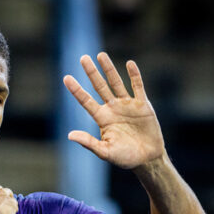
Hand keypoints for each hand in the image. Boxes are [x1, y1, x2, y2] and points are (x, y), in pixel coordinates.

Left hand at [63, 53, 164, 169]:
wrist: (148, 159)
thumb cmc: (125, 158)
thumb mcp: (105, 152)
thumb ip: (89, 143)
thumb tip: (70, 135)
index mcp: (102, 119)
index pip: (86, 101)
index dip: (76, 90)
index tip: (66, 78)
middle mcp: (113, 108)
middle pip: (99, 87)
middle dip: (91, 73)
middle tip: (83, 58)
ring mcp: (127, 105)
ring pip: (116, 83)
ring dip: (109, 69)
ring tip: (100, 55)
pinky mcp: (143, 104)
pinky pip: (138, 86)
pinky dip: (134, 75)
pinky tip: (129, 64)